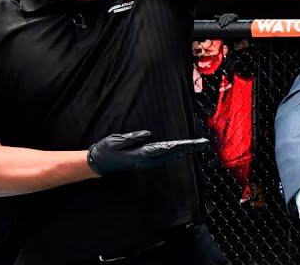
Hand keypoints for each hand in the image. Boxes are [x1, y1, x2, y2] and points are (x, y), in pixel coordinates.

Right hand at [86, 131, 208, 176]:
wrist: (96, 164)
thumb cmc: (105, 150)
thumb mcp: (117, 140)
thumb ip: (133, 138)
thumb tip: (149, 135)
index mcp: (140, 155)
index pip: (165, 149)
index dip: (180, 146)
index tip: (192, 144)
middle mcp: (145, 161)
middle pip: (170, 154)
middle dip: (187, 149)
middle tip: (202, 144)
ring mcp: (144, 163)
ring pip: (168, 157)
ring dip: (182, 151)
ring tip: (196, 146)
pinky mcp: (142, 161)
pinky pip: (161, 157)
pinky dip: (172, 153)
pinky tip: (178, 150)